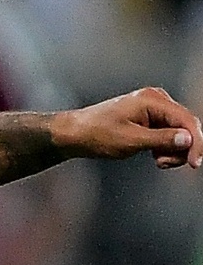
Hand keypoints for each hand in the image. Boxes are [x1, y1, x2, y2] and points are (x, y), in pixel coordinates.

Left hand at [56, 87, 202, 168]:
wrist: (74, 134)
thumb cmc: (96, 134)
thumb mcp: (130, 140)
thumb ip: (161, 139)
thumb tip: (188, 139)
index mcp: (152, 100)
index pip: (187, 120)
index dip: (195, 142)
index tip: (195, 163)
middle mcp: (156, 100)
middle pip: (186, 126)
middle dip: (182, 148)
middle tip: (164, 163)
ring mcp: (154, 109)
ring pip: (179, 133)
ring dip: (172, 150)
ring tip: (156, 160)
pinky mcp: (150, 119)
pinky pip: (169, 134)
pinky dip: (165, 148)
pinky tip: (154, 156)